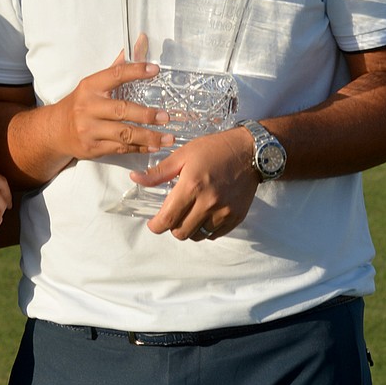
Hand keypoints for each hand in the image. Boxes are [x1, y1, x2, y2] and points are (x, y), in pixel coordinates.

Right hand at [54, 56, 174, 161]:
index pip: (115, 75)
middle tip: (165, 117)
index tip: (155, 70)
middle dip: (146, 115)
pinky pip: (120, 148)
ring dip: (148, 137)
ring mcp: (90, 129)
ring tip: (167, 138)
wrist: (55, 131)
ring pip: (124, 134)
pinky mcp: (93, 147)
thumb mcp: (93, 85)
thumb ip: (118, 68)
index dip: (136, 71)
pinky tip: (154, 147)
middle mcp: (88, 107)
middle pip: (122, 110)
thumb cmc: (80, 104)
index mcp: (90, 87)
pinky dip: (139, 148)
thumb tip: (141, 42)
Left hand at [129, 127, 258, 240]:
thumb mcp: (183, 155)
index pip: (168, 219)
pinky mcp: (236, 217)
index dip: (156, 226)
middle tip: (173, 215)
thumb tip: (135, 179)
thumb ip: (159, 172)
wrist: (250, 151)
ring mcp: (224, 212)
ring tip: (189, 215)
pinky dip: (206, 229)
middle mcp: (208, 203)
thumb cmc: (214, 149)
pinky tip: (204, 215)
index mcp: (192, 186)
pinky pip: (214, 234)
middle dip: (172, 227)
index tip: (154, 224)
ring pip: (197, 235)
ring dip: (189, 229)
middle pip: (181, 232)